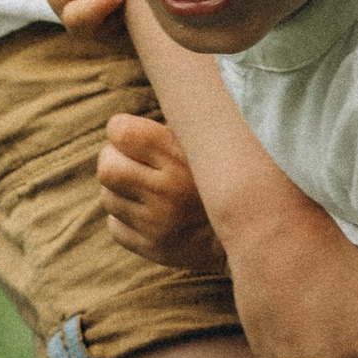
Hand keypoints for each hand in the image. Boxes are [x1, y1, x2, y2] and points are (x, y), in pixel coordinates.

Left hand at [97, 114, 228, 278]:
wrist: (252, 230)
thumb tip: (140, 109)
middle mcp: (166, 192)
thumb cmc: (220, 174)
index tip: (133, 136)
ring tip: (145, 189)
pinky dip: (125, 218)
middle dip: (113, 160)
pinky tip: (147, 213)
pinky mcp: (153, 248)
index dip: (121, 130)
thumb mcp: (205, 142)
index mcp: (178, 157)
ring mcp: (158, 224)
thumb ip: (172, 126)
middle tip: (131, 162)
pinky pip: (115, 227)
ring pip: (107, 197)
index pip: (120, 133)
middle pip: (106, 167)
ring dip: (120, 191)